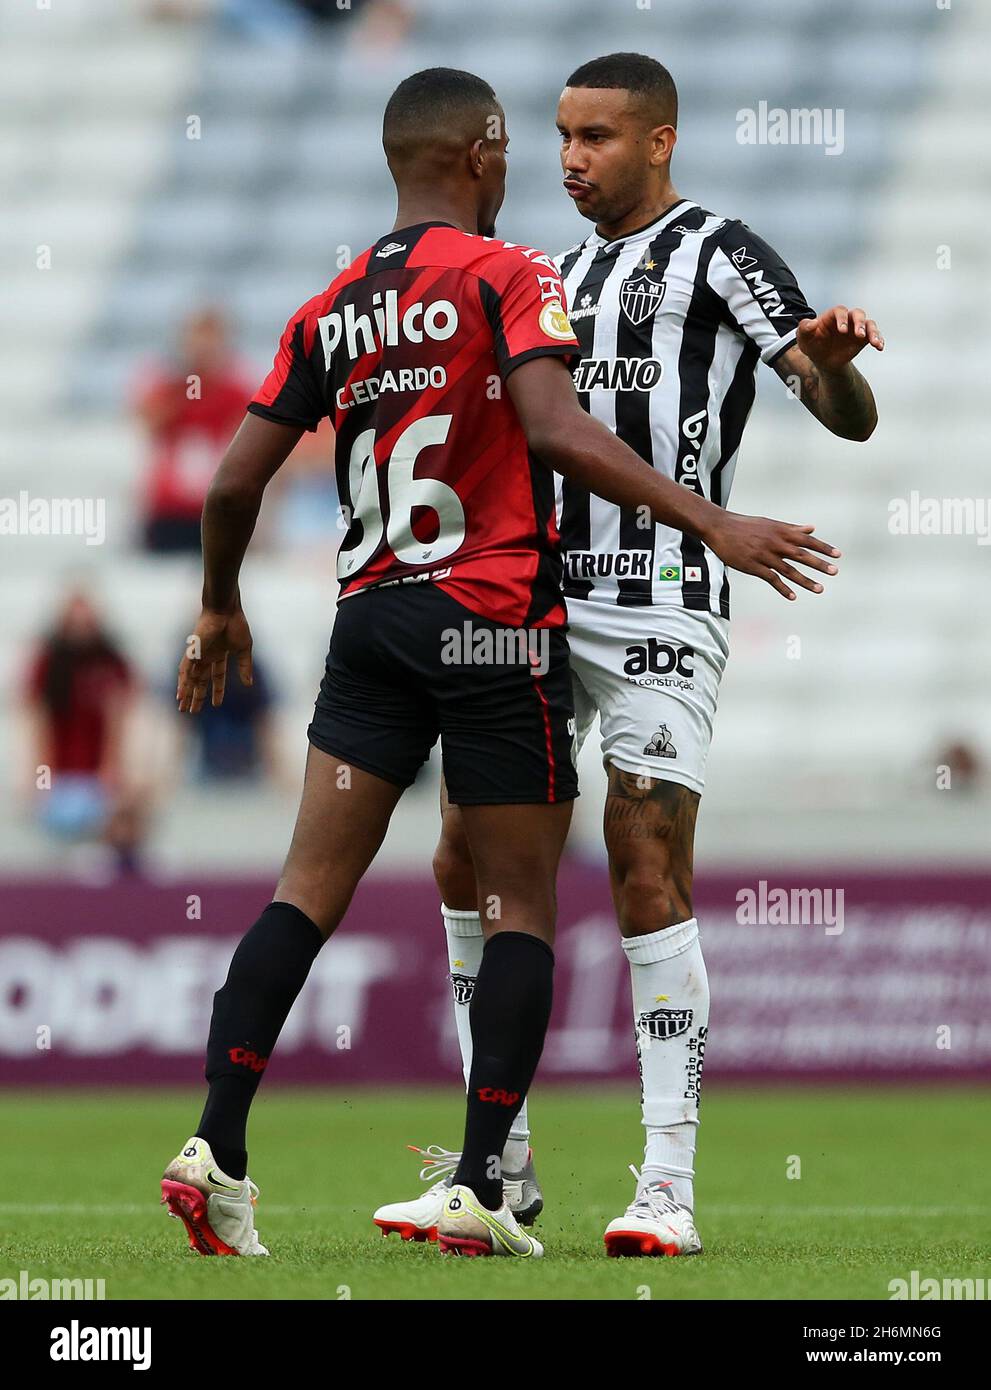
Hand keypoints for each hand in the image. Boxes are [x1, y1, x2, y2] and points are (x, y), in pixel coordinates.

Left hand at [177, 605, 253, 713]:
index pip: (217, 677)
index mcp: (219, 654)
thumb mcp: (244, 649)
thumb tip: (249, 684)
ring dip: (186, 693)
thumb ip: (245, 666)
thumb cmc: (236, 624)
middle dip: (196, 696)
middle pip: (199, 681)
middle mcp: (206, 656)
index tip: (216, 705)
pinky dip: (182, 682)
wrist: (226, 610)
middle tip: (192, 711)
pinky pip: (185, 669)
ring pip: (189, 678)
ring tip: (182, 707)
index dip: (217, 691)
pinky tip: (180, 693)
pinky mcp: (193, 651)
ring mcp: (198, 654)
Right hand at [705, 513, 839, 600]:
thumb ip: (792, 528)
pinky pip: (772, 579)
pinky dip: (783, 588)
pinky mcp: (753, 566)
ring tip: (819, 589)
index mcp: (781, 531)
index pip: (807, 540)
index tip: (837, 555)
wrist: (720, 527)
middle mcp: (776, 543)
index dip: (823, 547)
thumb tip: (811, 528)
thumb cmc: (745, 525)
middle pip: (802, 555)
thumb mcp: (771, 523)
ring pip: (789, 570)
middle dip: (819, 564)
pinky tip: (793, 596)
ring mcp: (765, 555)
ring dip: (805, 580)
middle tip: (834, 572)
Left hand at [796, 306, 882, 371]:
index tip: (842, 331)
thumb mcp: (804, 338)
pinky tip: (879, 346)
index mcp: (832, 316)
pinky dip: (879, 339)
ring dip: (873, 331)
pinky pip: (874, 336)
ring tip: (874, 342)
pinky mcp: (863, 338)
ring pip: (869, 324)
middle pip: (858, 313)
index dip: (842, 319)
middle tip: (858, 334)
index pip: (840, 311)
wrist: (823, 360)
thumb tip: (811, 323)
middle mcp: (847, 319)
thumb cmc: (813, 345)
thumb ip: (804, 329)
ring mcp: (856, 328)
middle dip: (859, 322)